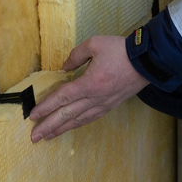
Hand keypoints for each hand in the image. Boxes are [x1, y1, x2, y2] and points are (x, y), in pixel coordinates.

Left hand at [28, 35, 150, 142]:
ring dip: (61, 129)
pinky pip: (90, 118)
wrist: (148, 61)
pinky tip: (70, 127)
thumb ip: (76, 55)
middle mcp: (95, 98)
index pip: (62, 97)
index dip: (46, 107)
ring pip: (78, 120)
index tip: (33, 115)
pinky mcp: (110, 106)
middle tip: (34, 136)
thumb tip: (63, 69)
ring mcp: (103, 104)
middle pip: (67, 114)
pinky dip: (77, 124)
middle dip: (49, 126)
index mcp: (90, 83)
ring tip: (47, 137)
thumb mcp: (95, 44)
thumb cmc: (121, 50)